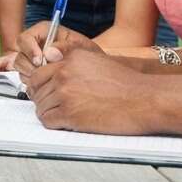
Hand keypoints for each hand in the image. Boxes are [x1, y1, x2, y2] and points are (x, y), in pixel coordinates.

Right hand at [15, 23, 101, 78]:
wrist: (94, 69)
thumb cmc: (89, 54)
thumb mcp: (80, 47)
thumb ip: (64, 46)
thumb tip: (48, 53)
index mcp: (45, 32)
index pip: (25, 38)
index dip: (29, 49)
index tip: (39, 60)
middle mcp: (36, 45)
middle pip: (20, 54)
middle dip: (30, 65)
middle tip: (43, 72)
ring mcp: (33, 59)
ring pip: (20, 67)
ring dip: (31, 75)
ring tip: (48, 78)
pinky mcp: (34, 72)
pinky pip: (25, 77)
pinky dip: (33, 83)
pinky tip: (45, 83)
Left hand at [26, 49, 153, 134]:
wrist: (145, 99)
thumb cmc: (127, 84)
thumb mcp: (96, 60)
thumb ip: (71, 59)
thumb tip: (49, 57)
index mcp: (70, 59)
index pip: (39, 73)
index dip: (41, 86)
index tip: (45, 94)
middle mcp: (64, 72)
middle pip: (37, 90)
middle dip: (44, 100)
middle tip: (53, 108)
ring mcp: (65, 93)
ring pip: (41, 106)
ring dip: (49, 113)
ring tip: (63, 117)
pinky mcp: (69, 113)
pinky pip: (48, 120)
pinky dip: (53, 124)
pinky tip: (65, 124)